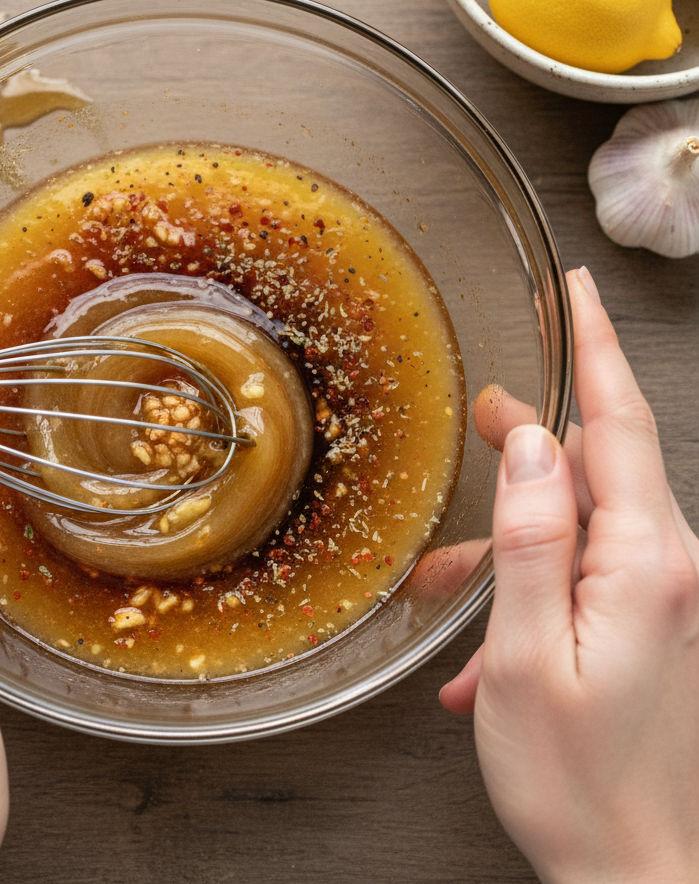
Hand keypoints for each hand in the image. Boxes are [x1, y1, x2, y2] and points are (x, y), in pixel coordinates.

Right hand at [440, 269, 698, 882]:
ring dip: (510, 534)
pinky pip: (576, 568)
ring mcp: (656, 595)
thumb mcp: (529, 652)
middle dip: (534, 434)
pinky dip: (524, 584)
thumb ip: (532, 537)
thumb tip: (531, 445)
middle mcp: (666, 568)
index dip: (596, 350)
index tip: (582, 291)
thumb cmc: (576, 776)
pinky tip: (485, 644)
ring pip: (576, 518)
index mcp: (646, 564)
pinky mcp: (640, 619)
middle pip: (598, 460)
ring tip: (450, 581)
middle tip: (481, 415)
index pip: (621, 425)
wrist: (627, 869)